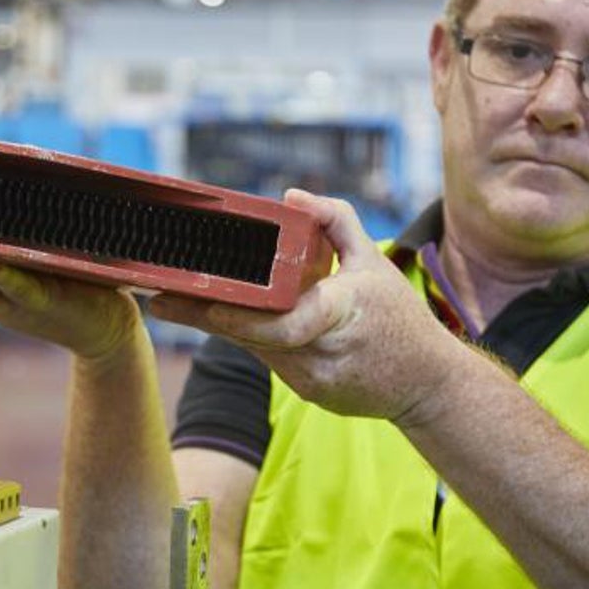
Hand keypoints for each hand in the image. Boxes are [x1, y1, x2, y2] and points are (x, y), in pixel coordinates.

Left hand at [149, 189, 464, 422]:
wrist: (428, 384)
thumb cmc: (399, 317)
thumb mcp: (374, 260)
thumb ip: (335, 220)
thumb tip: (290, 195)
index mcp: (342, 314)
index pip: (279, 320)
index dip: (234, 314)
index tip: (196, 300)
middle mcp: (324, 353)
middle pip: (252, 335)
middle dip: (205, 316)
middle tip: (160, 300)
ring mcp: (315, 379)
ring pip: (255, 348)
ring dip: (221, 325)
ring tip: (174, 303)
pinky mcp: (308, 393)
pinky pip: (270, 360)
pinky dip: (250, 339)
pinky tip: (221, 321)